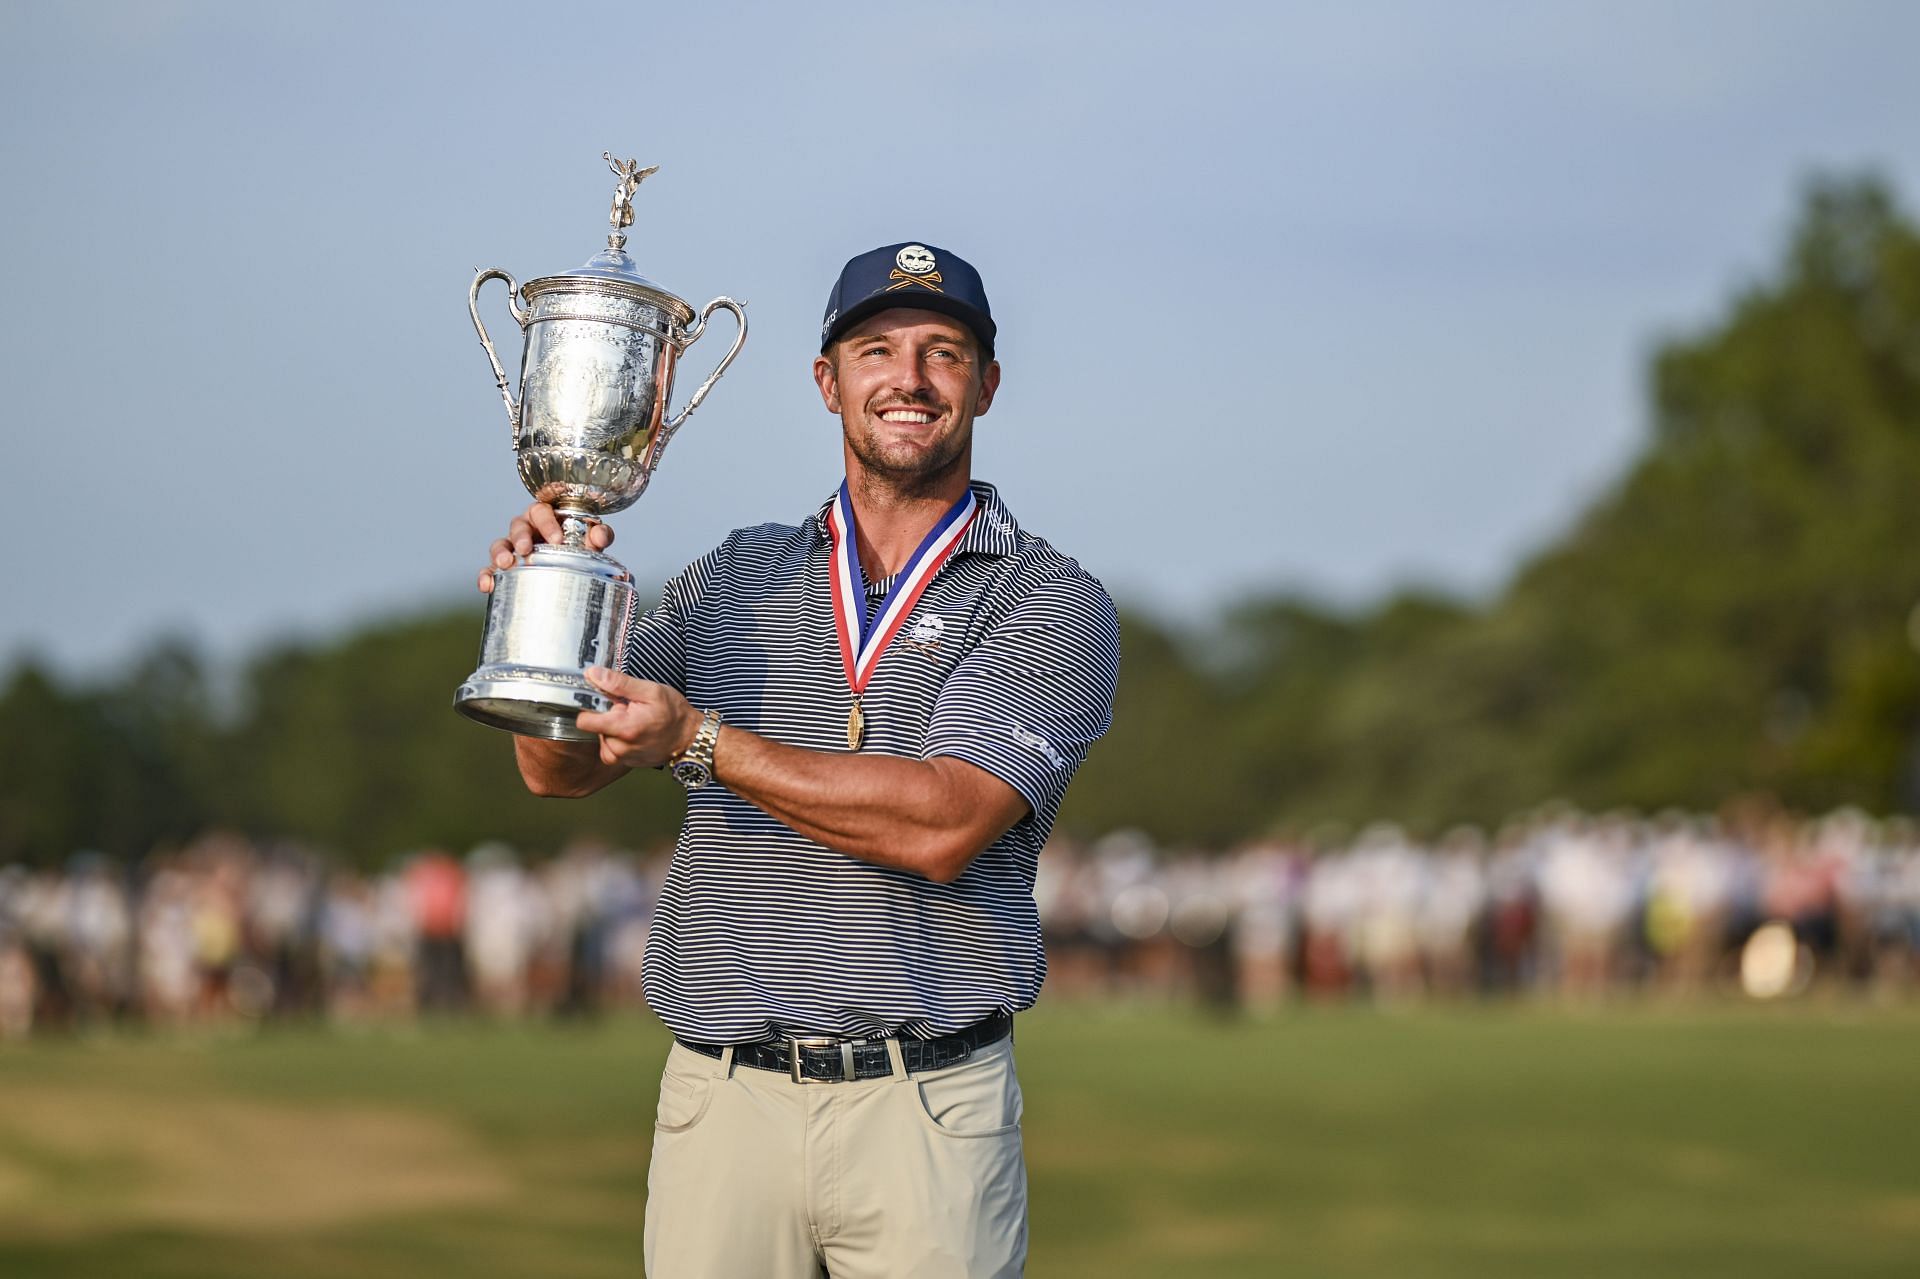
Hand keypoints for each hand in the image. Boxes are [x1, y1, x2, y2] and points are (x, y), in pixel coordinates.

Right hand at [477, 502, 615, 592]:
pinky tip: (487, 586)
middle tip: (526, 549)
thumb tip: (599, 536)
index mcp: (546, 517)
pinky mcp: (505, 568)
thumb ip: (599, 535)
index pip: (541, 511)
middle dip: (520, 537)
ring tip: (505, 564)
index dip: (547, 523)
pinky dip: (487, 576)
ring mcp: (513, 548)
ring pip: (500, 544)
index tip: (557, 540)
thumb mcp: (590, 540)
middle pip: (517, 525)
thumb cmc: (577, 546)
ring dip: (500, 553)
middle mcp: (526, 529)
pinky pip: (490, 569)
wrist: (571, 571)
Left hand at [574, 667, 704, 769]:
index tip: (604, 702)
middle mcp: (620, 747)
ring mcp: (623, 758)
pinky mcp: (626, 763)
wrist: (691, 738)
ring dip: (613, 730)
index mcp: (624, 728)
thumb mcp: (650, 691)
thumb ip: (618, 683)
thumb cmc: (675, 714)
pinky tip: (634, 733)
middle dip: (608, 717)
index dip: (590, 707)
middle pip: (594, 728)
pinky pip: (611, 749)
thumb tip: (594, 675)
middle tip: (629, 711)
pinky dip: (619, 740)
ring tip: (634, 722)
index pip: (584, 721)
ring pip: (602, 739)